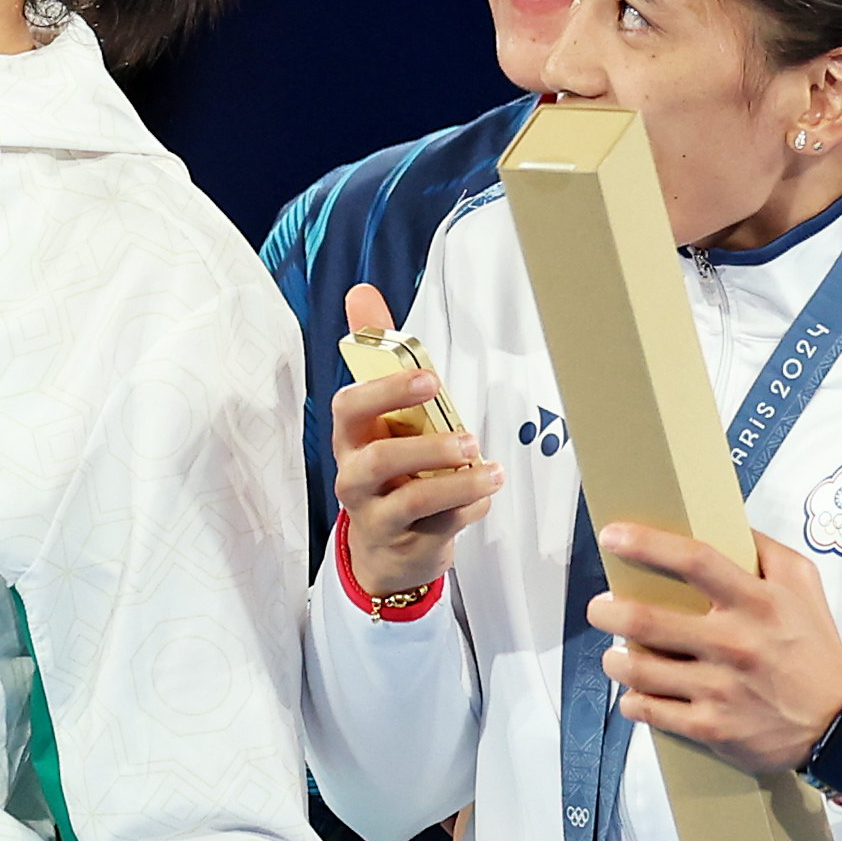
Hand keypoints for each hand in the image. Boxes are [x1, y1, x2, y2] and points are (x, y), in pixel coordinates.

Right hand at [328, 282, 499, 602]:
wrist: (386, 548)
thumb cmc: (390, 467)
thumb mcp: (385, 415)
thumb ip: (379, 354)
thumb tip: (361, 291)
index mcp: (351, 437)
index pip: (350, 409)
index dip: (386, 392)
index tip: (430, 378)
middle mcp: (355, 476)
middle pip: (377, 461)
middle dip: (426, 447)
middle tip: (468, 439)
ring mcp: (376, 515)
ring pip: (411, 501)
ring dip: (457, 484)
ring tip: (491, 471)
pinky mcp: (405, 544)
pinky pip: (442, 526)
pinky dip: (470, 508)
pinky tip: (485, 495)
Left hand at [586, 518, 841, 774]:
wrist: (840, 723)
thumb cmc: (815, 646)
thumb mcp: (804, 585)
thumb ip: (764, 549)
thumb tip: (722, 519)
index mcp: (757, 602)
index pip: (694, 560)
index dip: (645, 544)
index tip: (612, 536)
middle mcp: (735, 643)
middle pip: (646, 621)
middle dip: (607, 611)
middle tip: (600, 607)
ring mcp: (720, 689)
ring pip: (637, 670)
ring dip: (613, 660)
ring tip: (613, 654)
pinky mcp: (711, 727)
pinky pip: (648, 710)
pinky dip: (632, 701)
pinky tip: (634, 693)